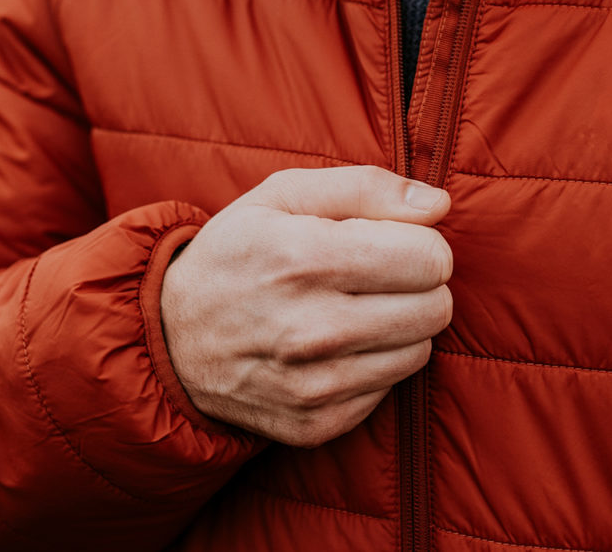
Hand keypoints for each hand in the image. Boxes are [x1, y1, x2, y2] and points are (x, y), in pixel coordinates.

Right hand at [160, 166, 451, 446]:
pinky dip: (371, 364)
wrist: (170, 338)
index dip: (416, 243)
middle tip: (371, 277)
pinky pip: (388, 389)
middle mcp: (311, 330)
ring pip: (419, 351)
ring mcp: (313, 386)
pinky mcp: (316, 424)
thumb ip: (366, 187)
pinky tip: (333, 347)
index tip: (386, 243)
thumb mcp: (281, 195)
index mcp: (304, 259)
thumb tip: (440, 204)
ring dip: (397, 327)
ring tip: (349, 309)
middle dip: (415, 285)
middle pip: (435, 307)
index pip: (430, 257)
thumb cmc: (235, 253)